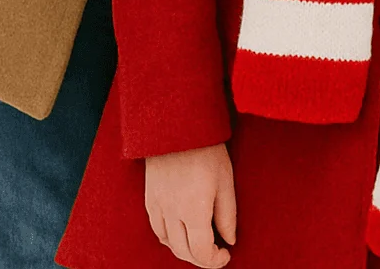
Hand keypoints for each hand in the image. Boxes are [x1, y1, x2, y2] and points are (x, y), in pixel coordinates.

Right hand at [145, 144, 235, 266]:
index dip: (214, 260)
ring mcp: (158, 206)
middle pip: (184, 252)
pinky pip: (157, 230)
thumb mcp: (225, 180)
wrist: (179, 124)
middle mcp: (173, 212)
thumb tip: (230, 240)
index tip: (226, 254)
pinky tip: (180, 233)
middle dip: (201, 259)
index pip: (201, 251)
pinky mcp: (150, 199)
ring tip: (200, 244)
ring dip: (185, 250)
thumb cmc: (207, 149)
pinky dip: (169, 239)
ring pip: (168, 244)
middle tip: (216, 254)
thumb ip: (227, 214)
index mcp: (194, 209)